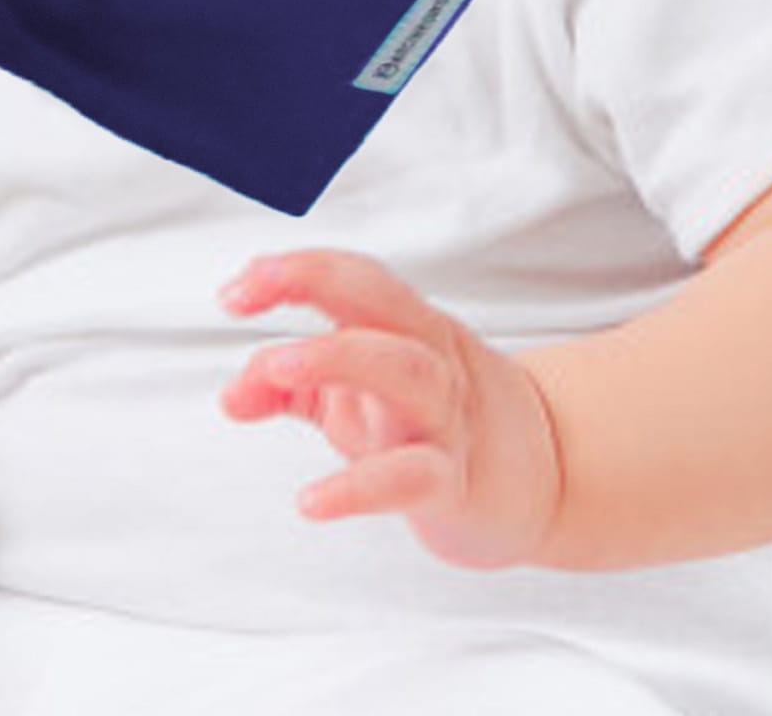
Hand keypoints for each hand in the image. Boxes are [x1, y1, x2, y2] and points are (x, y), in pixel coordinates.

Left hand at [219, 249, 561, 569]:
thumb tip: (231, 397)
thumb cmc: (430, 424)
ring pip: (404, 369)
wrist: (540, 480)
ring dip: (336, 357)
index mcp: (407, 326)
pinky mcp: (454, 482)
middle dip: (312, 283)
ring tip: (276, 366)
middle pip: (379, 302)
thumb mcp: (356, 395)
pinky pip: (411, 478)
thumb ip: (289, 389)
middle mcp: (431, 358)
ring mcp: (447, 417)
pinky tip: (311, 501)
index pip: (353, 277)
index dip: (295, 270)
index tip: (233, 289)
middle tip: (241, 296)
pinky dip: (359, 487)